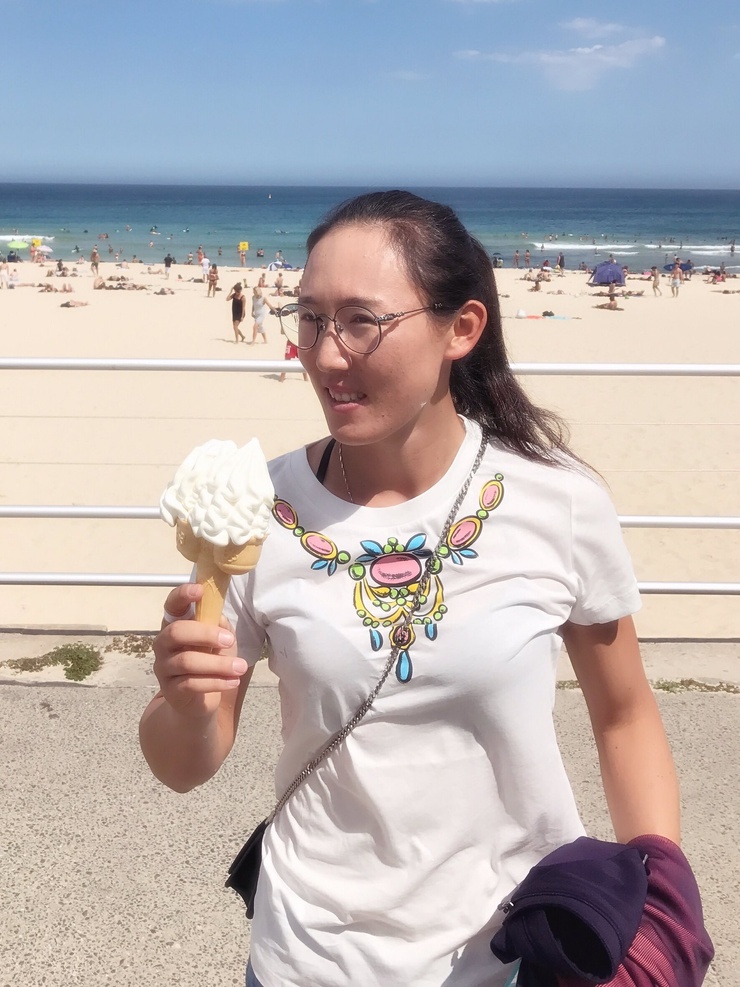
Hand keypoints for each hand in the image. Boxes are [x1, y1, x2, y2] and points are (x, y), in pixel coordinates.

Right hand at [152, 584, 247, 718]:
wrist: (197, 700)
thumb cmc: (208, 660)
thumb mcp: (218, 639)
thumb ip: (218, 625)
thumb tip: (218, 618)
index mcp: (175, 625)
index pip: (172, 605)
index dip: (182, 595)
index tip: (199, 590)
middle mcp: (163, 644)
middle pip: (176, 632)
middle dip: (205, 634)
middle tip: (230, 640)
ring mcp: (163, 668)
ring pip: (187, 661)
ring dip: (218, 664)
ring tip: (241, 667)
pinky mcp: (170, 690)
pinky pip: (191, 684)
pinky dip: (216, 682)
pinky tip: (233, 681)